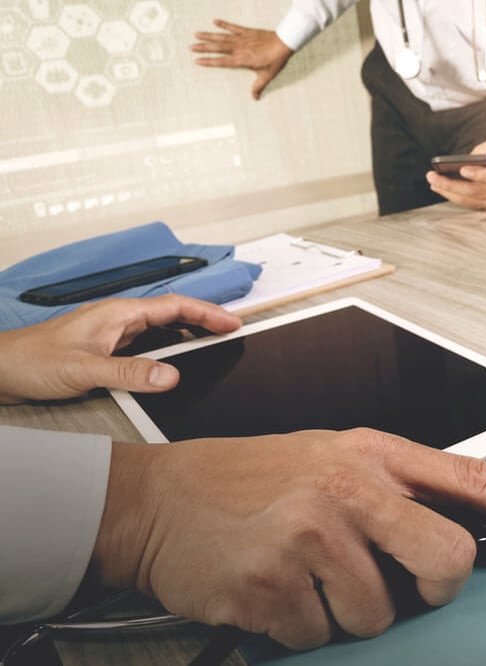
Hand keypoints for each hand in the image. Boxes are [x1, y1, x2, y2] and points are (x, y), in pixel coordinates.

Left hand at [0, 295, 240, 402]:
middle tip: (231, 332)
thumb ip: (130, 373)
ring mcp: (112, 334)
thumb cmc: (31, 360)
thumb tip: (171, 377)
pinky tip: (173, 362)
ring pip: (160, 329)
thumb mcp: (86, 369)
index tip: (232, 323)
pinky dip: (168, 349)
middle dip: (204, 321)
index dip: (207, 313)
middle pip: (173, 314)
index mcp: (118, 313)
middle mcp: (118, 320)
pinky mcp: (105, 350)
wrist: (0, 369)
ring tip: (211, 343)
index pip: (174, 307)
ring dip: (187, 334)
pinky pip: (146, 345)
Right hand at [94, 428, 485, 648]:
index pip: (471, 478)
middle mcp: (347, 491)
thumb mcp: (330, 457)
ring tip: (310, 574)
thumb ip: (394, 485)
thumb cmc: (250, 478)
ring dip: (349, 610)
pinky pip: (322, 636)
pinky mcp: (273, 588)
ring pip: (379, 615)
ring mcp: (310, 539)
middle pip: (446, 561)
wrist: (160, 499)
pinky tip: (277, 588)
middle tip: (404, 584)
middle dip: (435, 589)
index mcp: (370, 454)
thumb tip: (462, 527)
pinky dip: (304, 625)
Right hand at [191, 19, 294, 99]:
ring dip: (209, 35)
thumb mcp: (267, 76)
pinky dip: (224, 24)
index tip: (197, 61)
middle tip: (191, 47)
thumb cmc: (276, 60)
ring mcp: (242, 39)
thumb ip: (258, 86)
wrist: (284, 44)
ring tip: (196, 34)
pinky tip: (215, 21)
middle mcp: (239, 48)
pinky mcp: (247, 31)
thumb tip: (254, 98)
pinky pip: (233, 27)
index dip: (209, 61)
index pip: (221, 61)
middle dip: (203, 47)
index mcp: (242, 60)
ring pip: (222, 37)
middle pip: (217, 47)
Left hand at [426, 136, 485, 209]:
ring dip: (448, 192)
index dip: (479, 175)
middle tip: (432, 176)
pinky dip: (454, 196)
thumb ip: (485, 149)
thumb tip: (466, 160)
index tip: (462, 170)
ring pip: (470, 199)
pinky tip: (442, 188)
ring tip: (433, 182)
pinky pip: (470, 203)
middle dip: (451, 184)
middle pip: (475, 191)